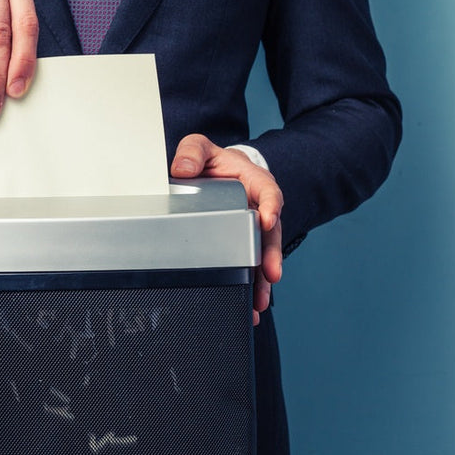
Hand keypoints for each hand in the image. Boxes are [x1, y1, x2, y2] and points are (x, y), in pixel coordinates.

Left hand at [170, 134, 282, 326]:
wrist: (214, 173)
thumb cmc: (211, 162)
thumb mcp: (200, 148)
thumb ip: (192, 152)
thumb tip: (183, 168)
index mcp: (254, 182)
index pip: (268, 192)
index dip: (270, 206)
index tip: (267, 219)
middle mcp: (258, 208)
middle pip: (270, 233)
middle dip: (271, 255)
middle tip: (271, 274)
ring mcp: (252, 229)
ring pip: (262, 256)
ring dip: (263, 280)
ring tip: (260, 301)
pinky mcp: (243, 245)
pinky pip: (249, 266)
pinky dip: (250, 286)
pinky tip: (249, 306)